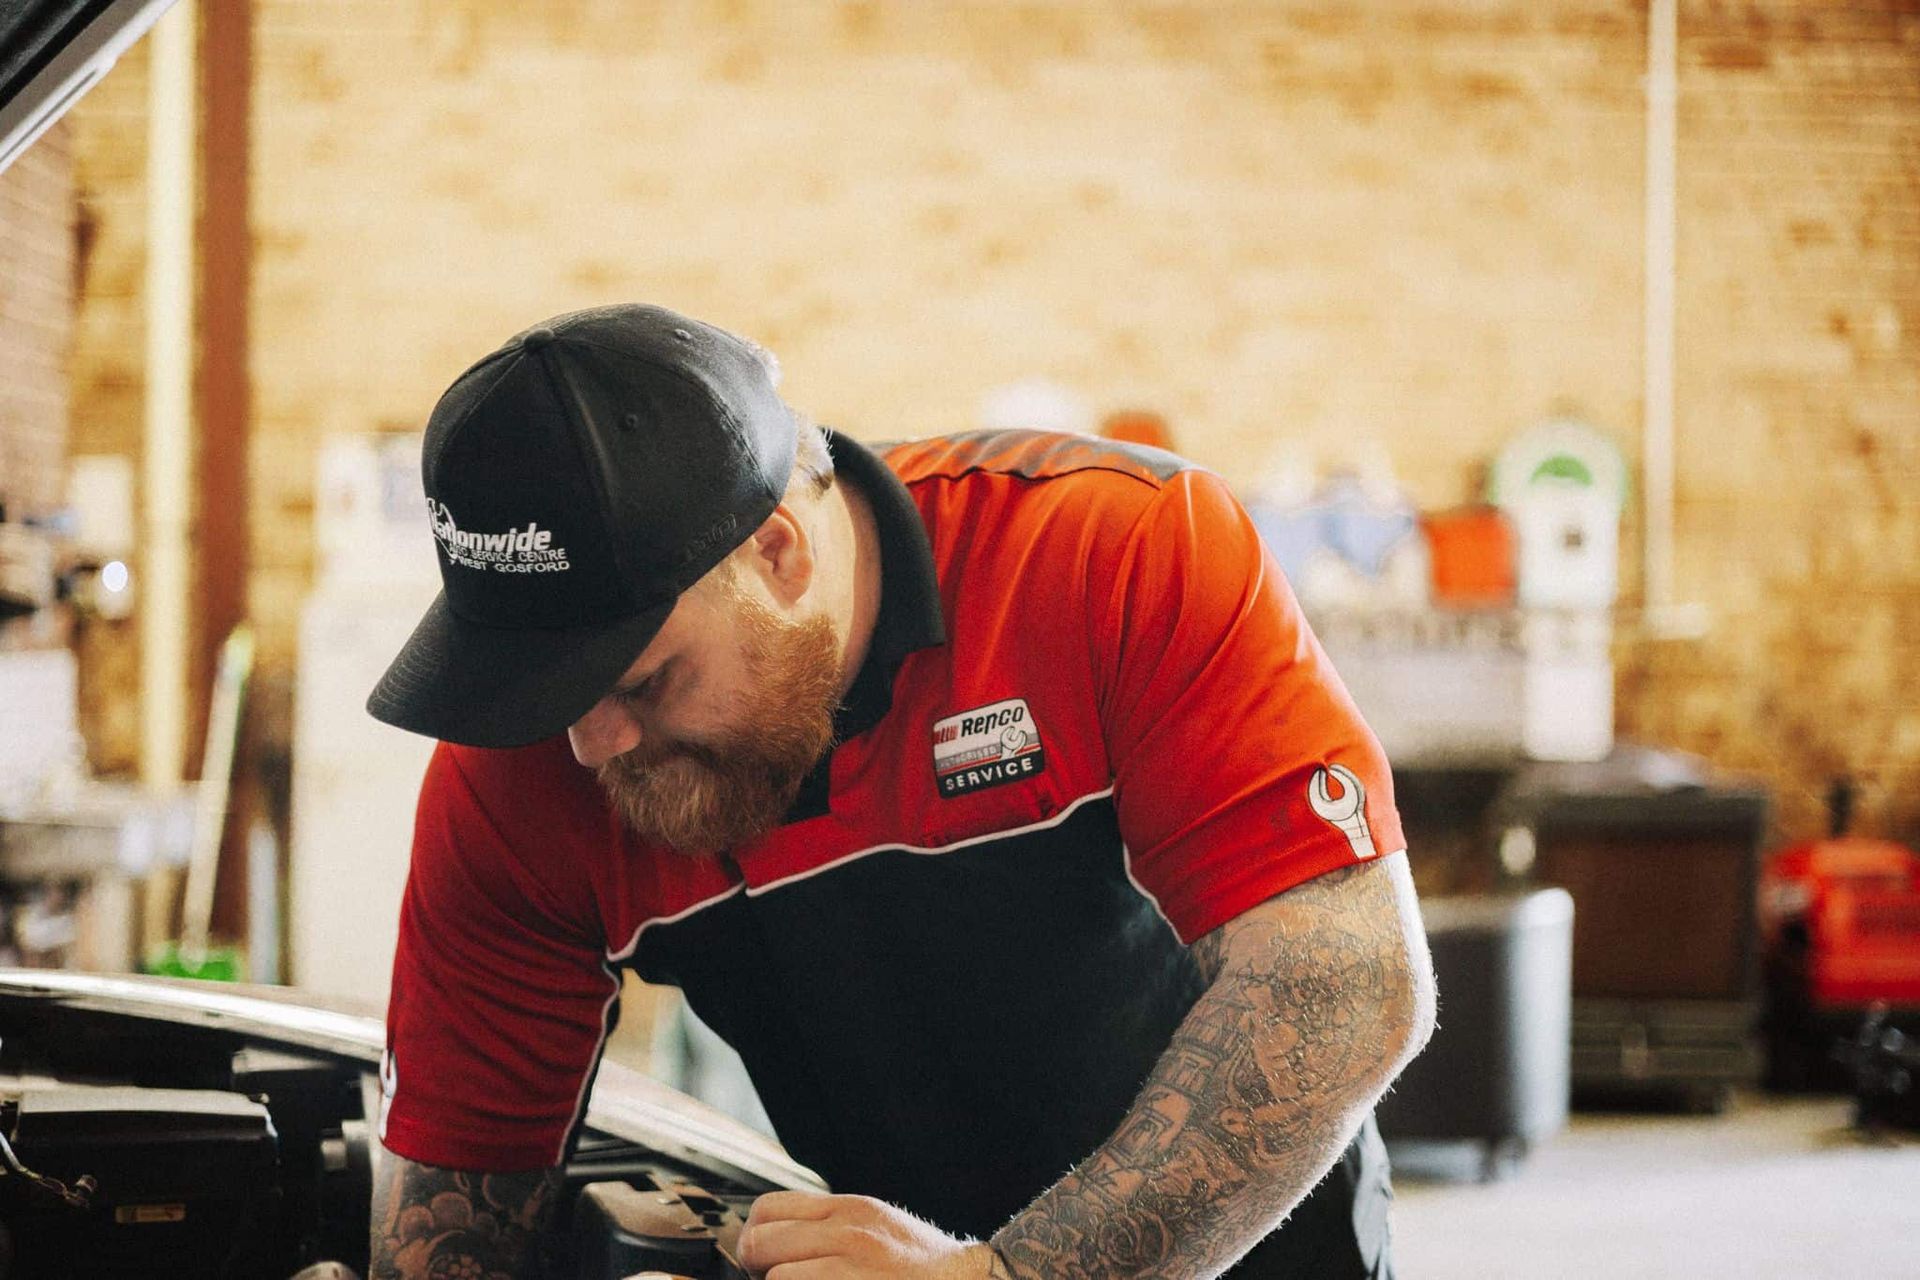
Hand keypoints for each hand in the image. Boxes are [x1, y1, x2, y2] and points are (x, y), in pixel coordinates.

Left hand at [739, 1190, 995, 1278]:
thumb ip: (829, 1227)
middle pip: (759, 1244)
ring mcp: (851, 1270)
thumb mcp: (876, 1226)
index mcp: (850, 1210)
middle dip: (758, 1269)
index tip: (762, 1258)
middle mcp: (848, 1233)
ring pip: (776, 1279)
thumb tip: (772, 1242)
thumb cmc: (920, 1268)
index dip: (755, 1236)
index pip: (767, 1209)